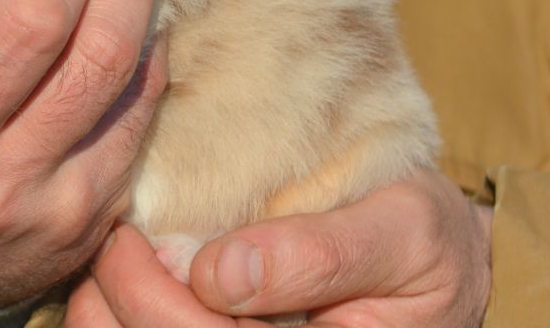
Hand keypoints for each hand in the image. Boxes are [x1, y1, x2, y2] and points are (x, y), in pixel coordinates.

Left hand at [68, 170, 491, 326]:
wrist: (441, 262)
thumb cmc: (424, 242)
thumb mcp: (403, 230)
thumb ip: (322, 255)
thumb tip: (219, 274)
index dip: (150, 297)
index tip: (128, 234)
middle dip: (117, 300)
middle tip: (111, 238)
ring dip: (108, 317)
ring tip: (111, 261)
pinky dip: (119, 321)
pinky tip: (121, 287)